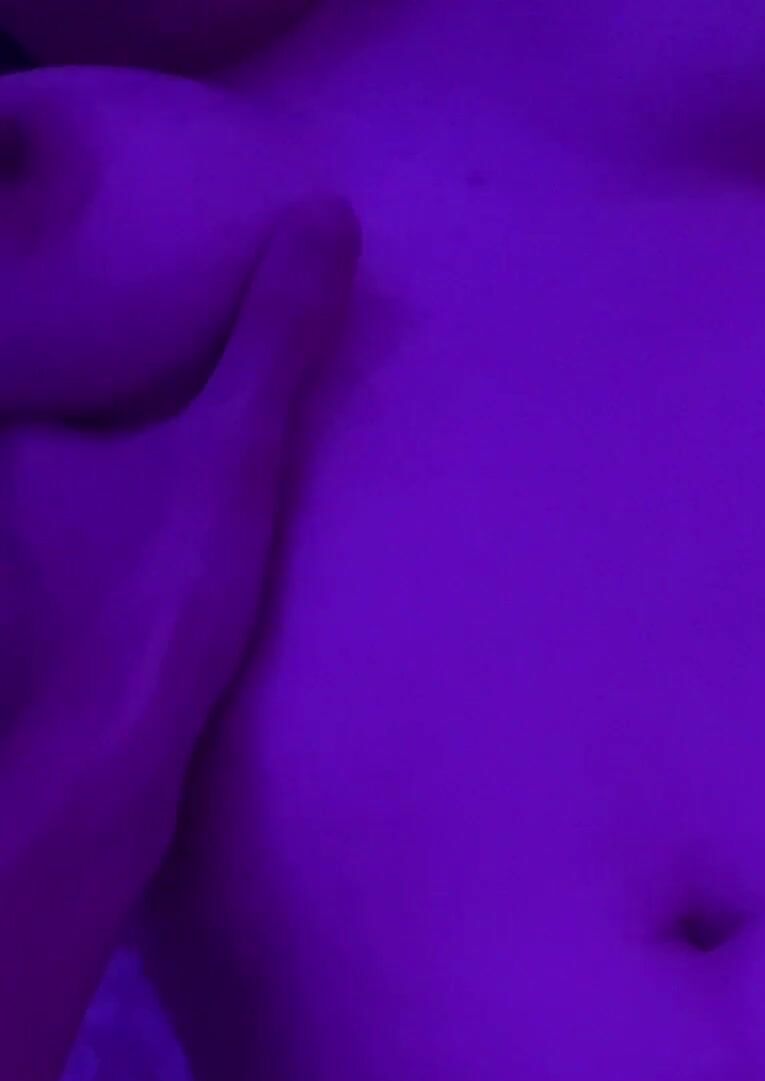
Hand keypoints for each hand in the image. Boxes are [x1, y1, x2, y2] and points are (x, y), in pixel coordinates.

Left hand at [0, 194, 358, 825]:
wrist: (102, 774)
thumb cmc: (146, 601)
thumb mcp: (231, 454)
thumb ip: (273, 342)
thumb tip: (326, 215)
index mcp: (7, 438)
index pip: (22, 355)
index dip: (55, 331)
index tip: (96, 307)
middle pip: (33, 440)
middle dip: (71, 422)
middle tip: (140, 395)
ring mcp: (0, 589)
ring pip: (36, 526)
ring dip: (75, 508)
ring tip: (142, 481)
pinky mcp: (23, 657)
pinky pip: (47, 588)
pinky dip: (79, 572)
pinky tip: (137, 576)